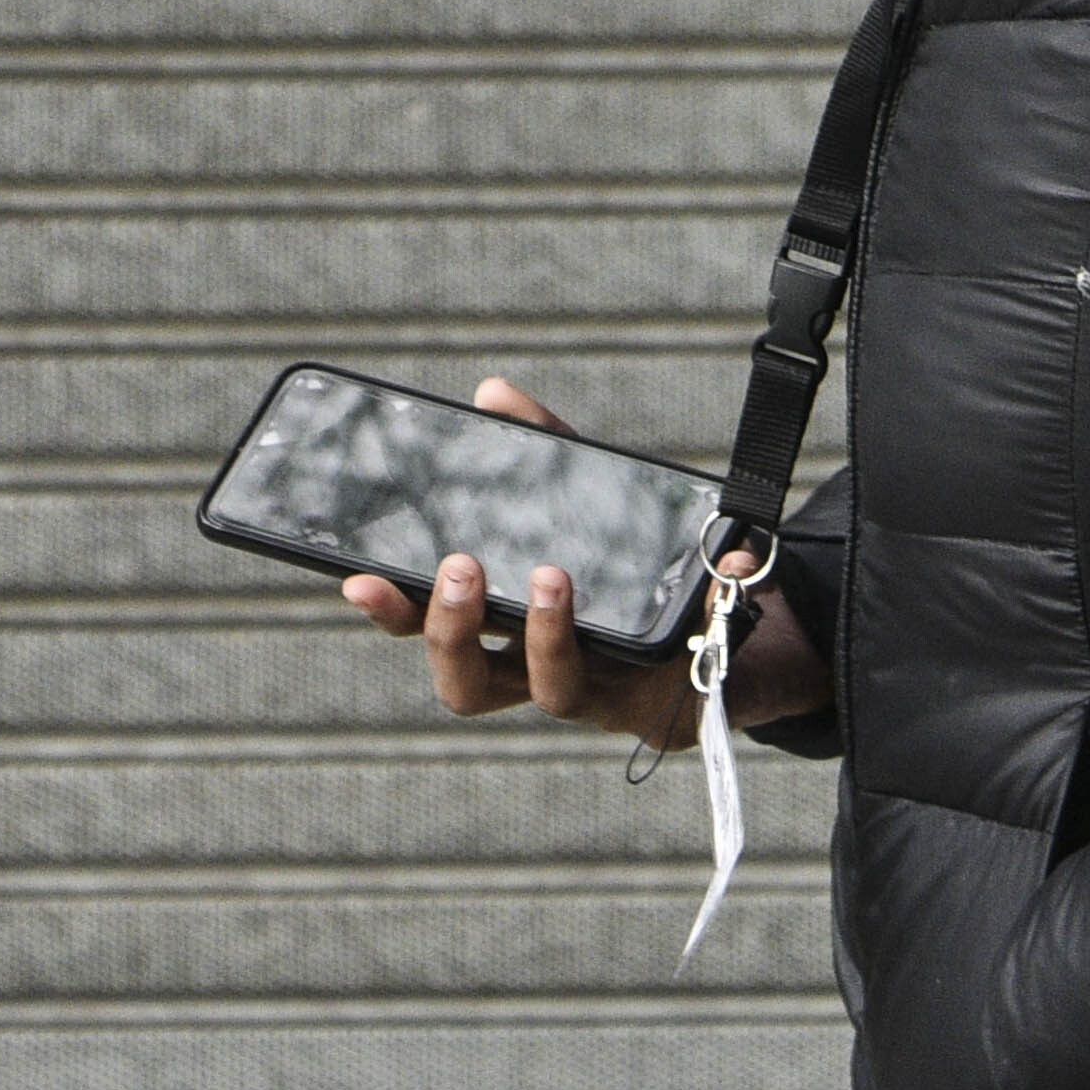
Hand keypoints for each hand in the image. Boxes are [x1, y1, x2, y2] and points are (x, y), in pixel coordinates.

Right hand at [340, 378, 824, 740]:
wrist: (708, 641)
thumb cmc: (616, 575)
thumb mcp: (575, 501)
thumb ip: (537, 451)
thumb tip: (492, 394)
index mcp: (500, 629)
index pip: (426, 630)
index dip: (391, 611)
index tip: (359, 579)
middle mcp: (534, 671)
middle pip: (468, 683)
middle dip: (454, 628)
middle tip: (461, 568)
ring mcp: (597, 688)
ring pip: (553, 690)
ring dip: (549, 632)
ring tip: (553, 575)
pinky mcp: (661, 695)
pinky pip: (676, 659)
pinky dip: (706, 602)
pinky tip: (730, 562)